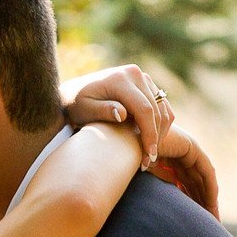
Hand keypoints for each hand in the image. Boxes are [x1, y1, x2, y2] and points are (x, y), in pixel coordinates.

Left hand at [63, 64, 218, 217]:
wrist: (74, 91)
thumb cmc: (76, 104)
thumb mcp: (84, 110)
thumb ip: (102, 111)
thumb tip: (122, 114)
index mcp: (120, 79)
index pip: (144, 109)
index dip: (149, 134)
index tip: (148, 156)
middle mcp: (134, 74)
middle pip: (156, 110)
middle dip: (155, 138)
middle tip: (148, 162)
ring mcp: (142, 77)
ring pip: (162, 108)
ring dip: (160, 132)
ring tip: (149, 155)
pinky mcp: (145, 83)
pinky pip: (161, 105)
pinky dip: (160, 124)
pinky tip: (150, 141)